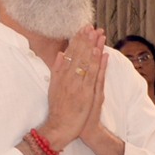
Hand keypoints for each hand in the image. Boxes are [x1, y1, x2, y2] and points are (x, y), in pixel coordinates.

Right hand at [41, 26, 107, 147]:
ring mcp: (78, 86)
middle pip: (79, 55)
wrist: (59, 128)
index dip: (77, 40)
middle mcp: (69, 78)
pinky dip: (97, 64)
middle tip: (92, 26)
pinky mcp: (86, 94)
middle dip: (86, 39)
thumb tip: (60, 54)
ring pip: (86, 63)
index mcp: (61, 75)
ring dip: (93, 47)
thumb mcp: (53, 87)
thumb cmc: (58, 109)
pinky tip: (101, 53)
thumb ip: (56, 70)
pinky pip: (93, 76)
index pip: (71, 54)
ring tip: (98, 34)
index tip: (83, 28)